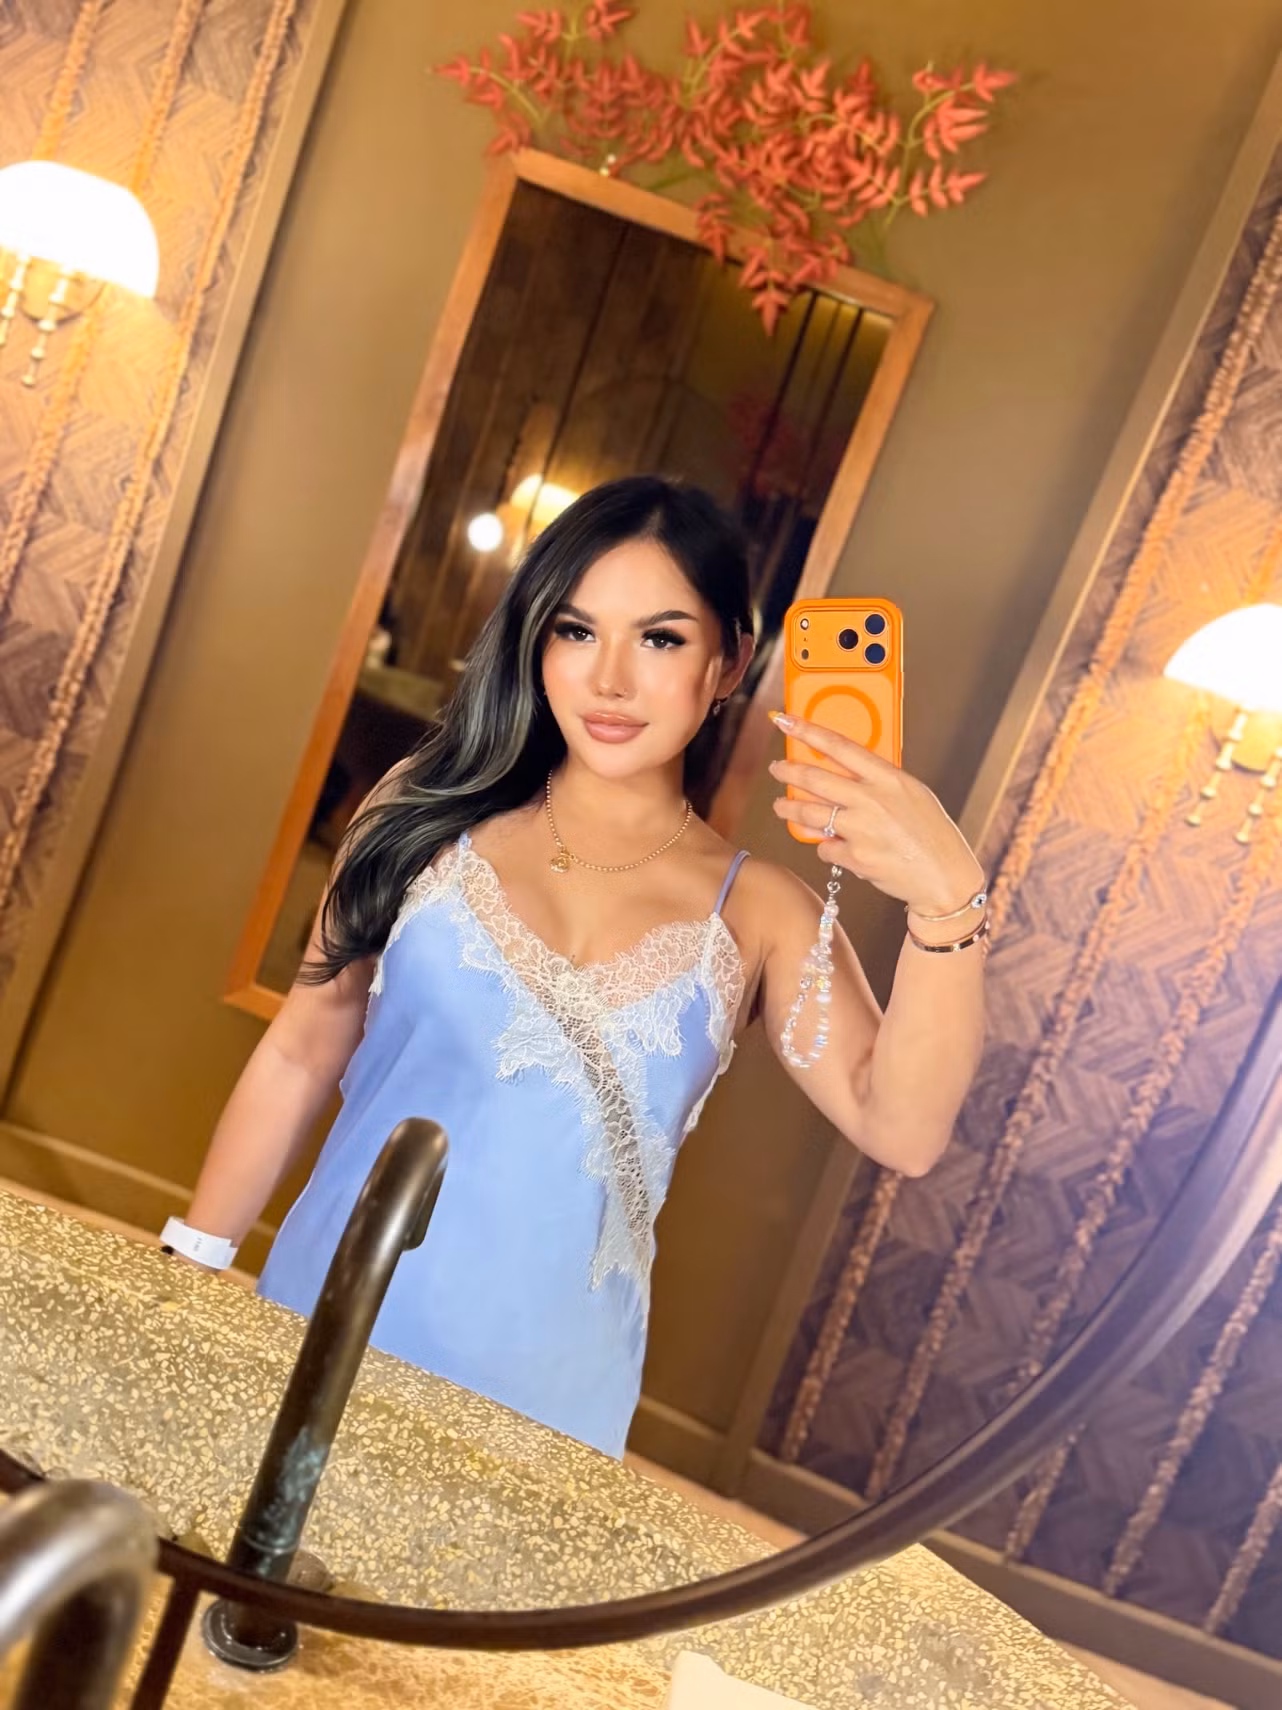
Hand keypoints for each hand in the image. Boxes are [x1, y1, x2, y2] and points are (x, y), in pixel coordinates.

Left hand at [768, 712, 983, 916]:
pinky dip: (825, 845)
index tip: (785, 722)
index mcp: (888, 778)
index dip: (807, 731)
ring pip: (808, 812)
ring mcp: (861, 829)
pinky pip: (824, 846)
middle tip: (777, 768)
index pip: (840, 746)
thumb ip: (879, 781)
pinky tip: (832, 844)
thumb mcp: (912, 794)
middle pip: (814, 778)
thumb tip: (843, 771)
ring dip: (788, 808)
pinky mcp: (855, 857)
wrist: (945, 877)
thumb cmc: (931, 834)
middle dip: (788, 771)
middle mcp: (872, 800)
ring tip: (781, 806)